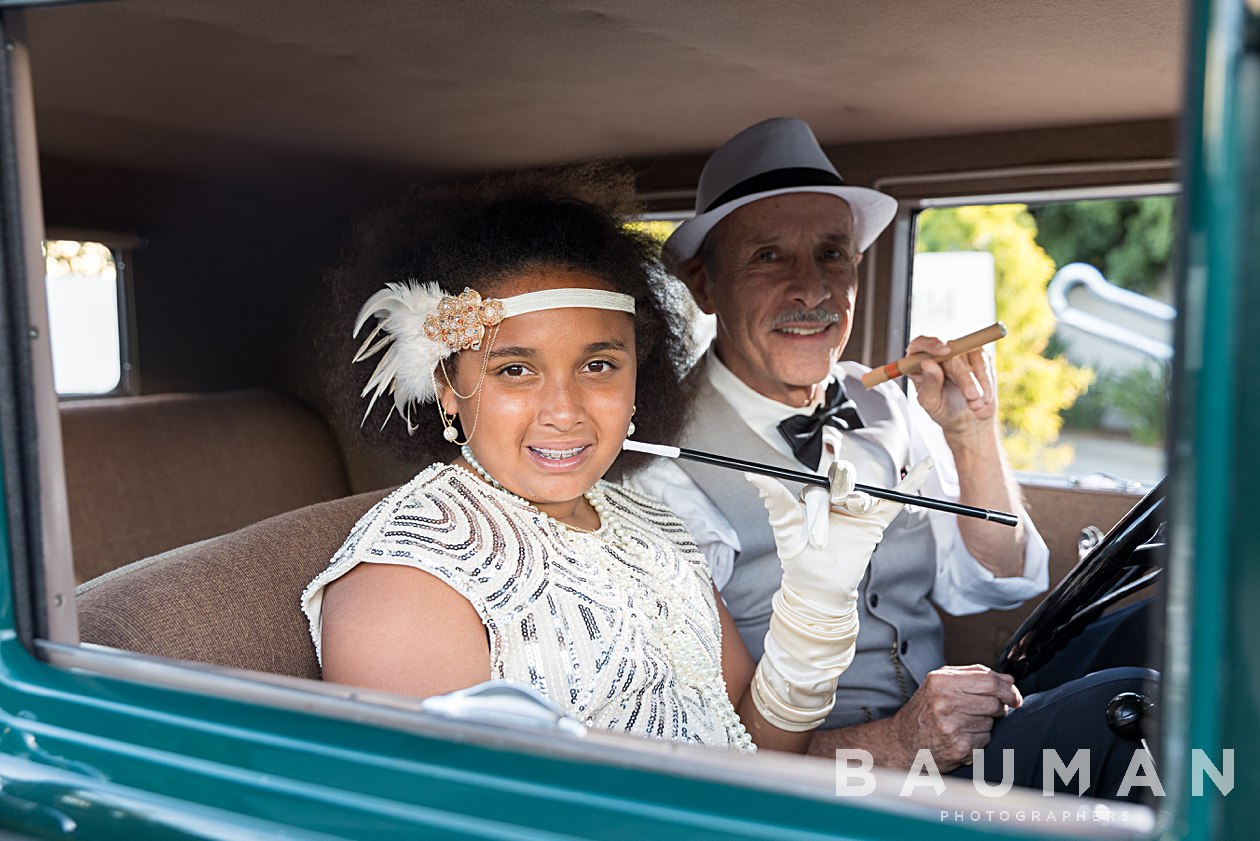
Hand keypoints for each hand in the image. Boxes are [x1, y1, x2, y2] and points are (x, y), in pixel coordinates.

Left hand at [747, 450, 934, 608]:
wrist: (818, 588)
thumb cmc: (797, 557)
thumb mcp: (784, 527)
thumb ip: (774, 498)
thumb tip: (752, 473)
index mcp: (813, 495)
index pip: (820, 483)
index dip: (822, 486)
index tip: (825, 464)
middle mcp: (835, 499)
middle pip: (842, 485)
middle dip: (834, 504)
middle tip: (824, 532)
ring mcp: (856, 509)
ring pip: (862, 495)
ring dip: (855, 506)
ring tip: (847, 522)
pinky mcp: (875, 521)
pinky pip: (894, 499)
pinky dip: (911, 483)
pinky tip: (925, 465)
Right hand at [889, 664, 1022, 771]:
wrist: (902, 742)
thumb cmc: (924, 711)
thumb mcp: (941, 684)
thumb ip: (974, 676)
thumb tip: (1009, 680)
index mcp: (941, 681)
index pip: (989, 681)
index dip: (1008, 689)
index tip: (1014, 696)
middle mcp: (945, 702)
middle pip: (994, 703)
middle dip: (998, 708)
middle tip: (987, 711)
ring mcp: (952, 726)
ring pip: (991, 722)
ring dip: (986, 724)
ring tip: (964, 724)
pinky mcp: (959, 748)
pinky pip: (986, 740)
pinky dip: (979, 739)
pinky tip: (962, 737)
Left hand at [904, 334, 996, 435]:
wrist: (968, 419)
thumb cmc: (944, 410)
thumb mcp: (932, 402)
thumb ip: (929, 384)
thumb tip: (928, 363)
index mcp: (919, 363)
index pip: (920, 344)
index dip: (930, 344)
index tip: (944, 352)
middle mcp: (938, 354)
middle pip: (950, 351)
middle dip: (963, 376)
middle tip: (971, 396)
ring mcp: (959, 351)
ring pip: (969, 355)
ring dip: (976, 382)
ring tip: (975, 403)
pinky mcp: (978, 355)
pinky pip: (984, 361)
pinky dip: (985, 381)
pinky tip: (983, 397)